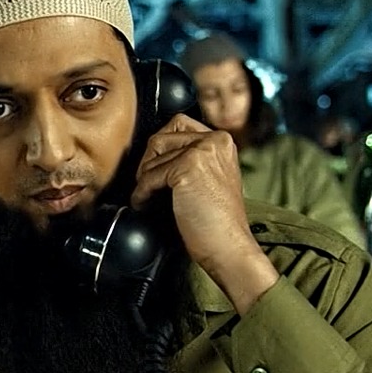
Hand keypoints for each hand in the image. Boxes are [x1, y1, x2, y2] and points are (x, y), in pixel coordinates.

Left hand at [131, 114, 278, 312]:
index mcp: (222, 140)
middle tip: (147, 186)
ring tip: (147, 198)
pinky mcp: (187, 168)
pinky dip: (142, 193)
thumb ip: (191, 159)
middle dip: (148, 162)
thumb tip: (152, 152)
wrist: (230, 248)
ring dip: (143, 179)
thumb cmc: (217, 221)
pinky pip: (149, 176)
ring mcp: (202, 151)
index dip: (160, 148)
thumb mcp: (210, 178)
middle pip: (161, 137)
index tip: (154, 169)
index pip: (178, 124)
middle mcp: (215, 140)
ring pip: (152, 156)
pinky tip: (144, 206)